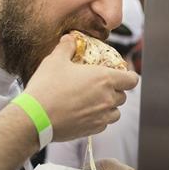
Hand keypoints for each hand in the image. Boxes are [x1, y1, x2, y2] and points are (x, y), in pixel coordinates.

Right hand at [24, 35, 138, 142]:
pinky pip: (104, 124)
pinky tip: (85, 113)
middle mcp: (107, 99)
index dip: (129, 76)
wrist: (36, 116)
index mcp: (104, 79)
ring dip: (110, 106)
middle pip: (123, 96)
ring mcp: (101, 116)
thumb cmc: (47, 86)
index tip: (122, 75)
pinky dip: (99, 119)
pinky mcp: (93, 130)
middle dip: (116, 91)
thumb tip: (70, 39)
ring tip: (95, 101)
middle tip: (101, 87)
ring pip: (116, 112)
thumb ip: (66, 47)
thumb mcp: (55, 60)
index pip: (132, 79)